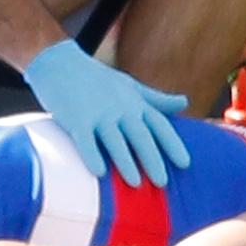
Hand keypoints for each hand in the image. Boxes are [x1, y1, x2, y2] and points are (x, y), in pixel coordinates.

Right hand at [23, 39, 190, 187]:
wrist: (59, 63)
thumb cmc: (98, 78)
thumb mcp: (130, 86)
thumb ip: (156, 99)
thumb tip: (185, 102)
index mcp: (135, 102)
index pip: (159, 124)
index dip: (173, 143)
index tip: (185, 163)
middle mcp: (120, 108)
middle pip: (140, 135)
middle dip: (152, 158)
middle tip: (162, 182)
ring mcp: (98, 113)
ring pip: (114, 139)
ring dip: (125, 161)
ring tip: (135, 183)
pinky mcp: (75, 118)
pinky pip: (85, 139)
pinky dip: (92, 154)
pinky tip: (99, 172)